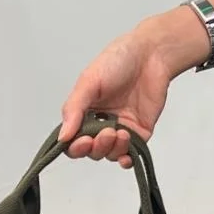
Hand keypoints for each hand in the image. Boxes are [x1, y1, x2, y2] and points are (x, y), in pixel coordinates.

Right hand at [59, 26, 170, 168]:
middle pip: (91, 151)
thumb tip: (62, 137)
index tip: (83, 141)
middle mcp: (100, 123)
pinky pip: (130, 155)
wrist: (151, 54)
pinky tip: (126, 155)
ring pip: (110, 154)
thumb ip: (74, 109)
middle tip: (106, 133)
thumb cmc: (119, 60)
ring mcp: (120, 129)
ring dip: (112, 149)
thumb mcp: (88, 82)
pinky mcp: (139, 133)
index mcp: (84, 112)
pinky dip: (125, 159)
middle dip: (97, 147)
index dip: (76, 147)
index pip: (73, 140)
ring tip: (121, 132)